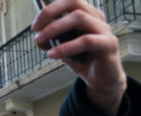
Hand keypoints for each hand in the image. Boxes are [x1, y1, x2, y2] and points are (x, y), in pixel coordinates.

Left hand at [32, 0, 125, 115]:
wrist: (101, 80)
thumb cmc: (83, 60)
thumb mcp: (63, 48)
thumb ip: (52, 40)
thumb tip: (38, 36)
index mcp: (87, 15)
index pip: (69, 1)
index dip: (49, 9)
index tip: (35, 25)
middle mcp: (97, 19)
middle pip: (74, 3)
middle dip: (50, 13)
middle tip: (36, 30)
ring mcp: (104, 30)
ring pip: (80, 18)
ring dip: (55, 28)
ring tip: (41, 41)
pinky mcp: (109, 44)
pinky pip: (87, 41)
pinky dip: (67, 46)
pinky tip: (53, 54)